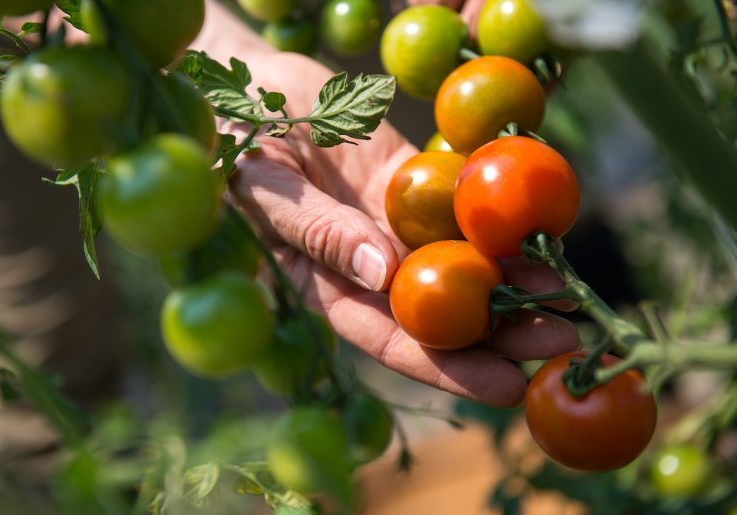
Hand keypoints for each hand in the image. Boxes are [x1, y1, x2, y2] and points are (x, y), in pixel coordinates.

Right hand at [196, 2, 578, 406]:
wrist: (248, 84)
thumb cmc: (235, 139)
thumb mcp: (265, 186)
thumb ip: (317, 231)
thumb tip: (380, 274)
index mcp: (320, 282)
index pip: (385, 337)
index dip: (444, 365)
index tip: (504, 385)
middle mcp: (364, 265)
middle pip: (434, 313)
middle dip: (496, 333)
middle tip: (558, 341)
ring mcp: (391, 225)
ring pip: (455, 265)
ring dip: (510, 282)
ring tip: (565, 296)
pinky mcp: (410, 183)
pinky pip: (456, 210)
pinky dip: (495, 226)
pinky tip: (537, 237)